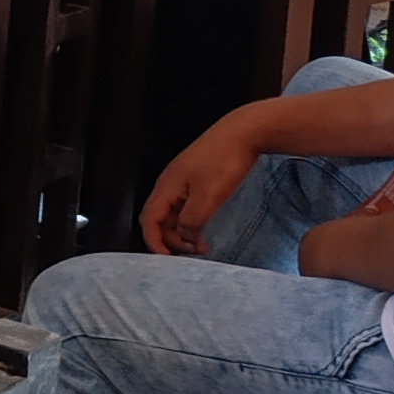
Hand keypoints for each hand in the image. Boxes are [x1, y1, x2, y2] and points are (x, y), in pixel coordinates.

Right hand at [141, 121, 262, 256]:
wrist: (244, 132)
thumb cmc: (224, 161)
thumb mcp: (208, 197)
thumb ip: (191, 221)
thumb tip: (184, 238)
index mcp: (166, 188)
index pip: (149, 221)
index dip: (154, 243)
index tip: (168, 261)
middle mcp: (169, 184)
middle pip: (159, 219)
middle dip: (170, 240)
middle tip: (192, 254)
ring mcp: (182, 180)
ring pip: (173, 214)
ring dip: (183, 232)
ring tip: (202, 244)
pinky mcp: (195, 178)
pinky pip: (185, 206)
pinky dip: (191, 221)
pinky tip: (205, 226)